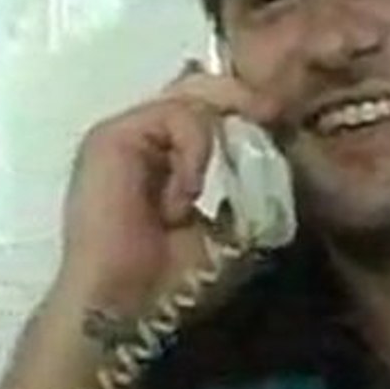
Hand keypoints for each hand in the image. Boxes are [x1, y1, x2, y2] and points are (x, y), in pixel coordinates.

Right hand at [49, 60, 282, 319]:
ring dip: (214, 142)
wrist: (125, 302)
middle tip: (273, 115)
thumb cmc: (171, 275)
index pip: (206, 104)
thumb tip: (268, 133)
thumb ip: (240, 174)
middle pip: (199, 85)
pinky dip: (194, 153)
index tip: (278, 120)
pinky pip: (176, 116)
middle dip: (242, 99)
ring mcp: (123, 132)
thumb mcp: (225, 217)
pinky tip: (181, 200)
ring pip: (192, 96)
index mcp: (162, 154)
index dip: (243, 106)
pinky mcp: (111, 136)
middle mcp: (141, 135)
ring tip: (198, 196)